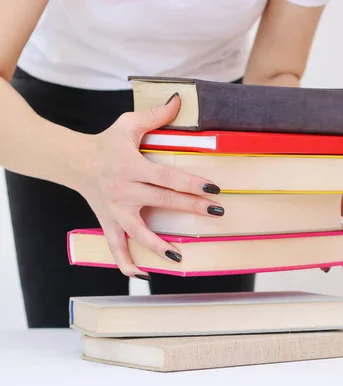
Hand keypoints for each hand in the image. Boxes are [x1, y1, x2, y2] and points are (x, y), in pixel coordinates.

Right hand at [75, 93, 223, 278]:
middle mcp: (124, 191)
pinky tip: (142, 275)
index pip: (167, 177)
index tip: (214, 188)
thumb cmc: (105, 142)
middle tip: (217, 212)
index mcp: (132, 166)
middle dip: (191, 207)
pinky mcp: (107, 221)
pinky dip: (126, 262)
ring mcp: (115, 210)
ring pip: (138, 232)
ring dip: (159, 245)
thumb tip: (178, 100)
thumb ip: (155, 116)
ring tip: (180, 256)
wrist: (71, 160)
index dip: (191, 182)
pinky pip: (115, 246)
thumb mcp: (127, 124)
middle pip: (162, 201)